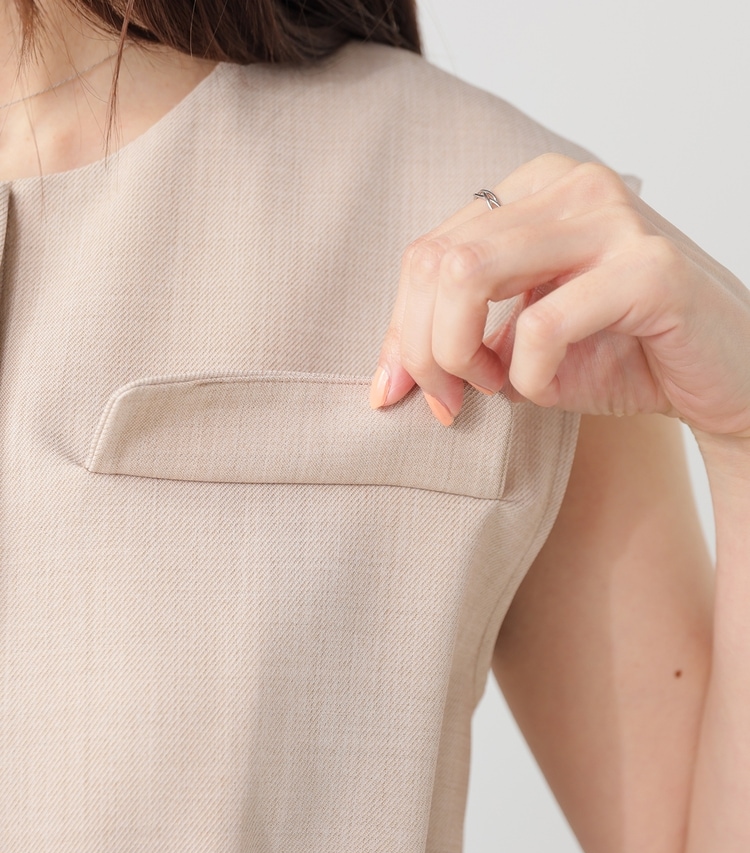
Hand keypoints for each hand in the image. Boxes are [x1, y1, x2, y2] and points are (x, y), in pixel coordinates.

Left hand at [369, 153, 749, 442]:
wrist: (726, 380)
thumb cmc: (622, 356)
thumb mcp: (521, 346)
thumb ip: (457, 338)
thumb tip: (384, 380)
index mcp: (536, 190)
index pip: (429, 249)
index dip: (400, 329)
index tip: (403, 390)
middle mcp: (571, 186)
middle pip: (438, 260)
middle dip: (421, 348)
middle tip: (443, 401)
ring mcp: (612, 218)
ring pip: (470, 274)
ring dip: (460, 353)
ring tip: (494, 388)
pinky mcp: (649, 267)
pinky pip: (541, 326)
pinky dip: (527, 377)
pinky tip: (545, 390)